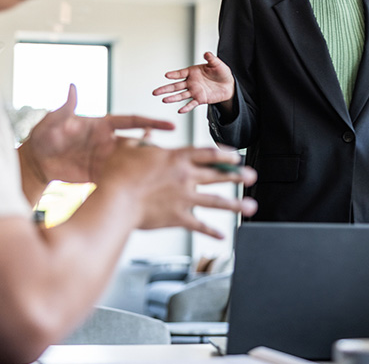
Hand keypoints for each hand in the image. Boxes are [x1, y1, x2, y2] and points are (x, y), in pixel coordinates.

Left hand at [20, 84, 174, 184]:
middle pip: (138, 143)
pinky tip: (142, 187)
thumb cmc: (44, 136)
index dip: (152, 123)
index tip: (171, 126)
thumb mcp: (53, 121)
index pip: (133, 122)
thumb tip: (72, 87)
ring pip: (132, 161)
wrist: (36, 162)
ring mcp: (105, 159)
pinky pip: (119, 177)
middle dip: (154, 148)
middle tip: (171, 156)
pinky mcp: (100, 175)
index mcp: (102, 125)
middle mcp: (108, 142)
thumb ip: (65, 108)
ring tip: (162, 173)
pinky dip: (130, 181)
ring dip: (145, 166)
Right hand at [102, 140, 257, 237]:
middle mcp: (186, 177)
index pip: (208, 153)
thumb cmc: (118, 173)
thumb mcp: (128, 148)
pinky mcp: (178, 217)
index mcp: (177, 158)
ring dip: (236, 205)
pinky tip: (223, 235)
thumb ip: (143, 140)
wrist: (116, 200)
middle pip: (218, 175)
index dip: (225, 154)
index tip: (236, 157)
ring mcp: (184, 198)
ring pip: (216, 201)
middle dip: (237, 176)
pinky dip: (211, 231)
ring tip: (252, 207)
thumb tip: (147, 132)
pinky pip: (199, 226)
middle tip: (252, 176)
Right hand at [153, 51, 234, 113]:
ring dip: (172, 98)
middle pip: (176, 86)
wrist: (229, 85)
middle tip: (155, 92)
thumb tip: (206, 53)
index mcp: (193, 72)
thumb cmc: (221, 72)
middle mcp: (191, 82)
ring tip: (164, 100)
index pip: (180, 73)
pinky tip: (180, 110)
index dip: (174, 74)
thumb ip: (211, 59)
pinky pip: (192, 104)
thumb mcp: (217, 64)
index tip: (166, 75)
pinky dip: (186, 107)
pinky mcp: (200, 99)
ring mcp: (194, 91)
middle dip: (165, 89)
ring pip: (181, 95)